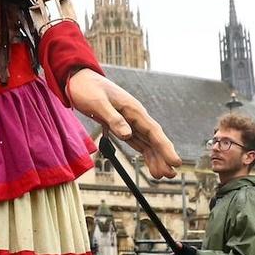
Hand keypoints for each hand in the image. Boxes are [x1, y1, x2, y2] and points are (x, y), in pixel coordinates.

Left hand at [66, 69, 181, 178]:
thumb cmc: (87, 88)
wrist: (79, 79)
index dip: (165, 147)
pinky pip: (137, 142)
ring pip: (147, 142)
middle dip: (163, 156)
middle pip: (154, 139)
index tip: (175, 161)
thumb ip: (113, 119)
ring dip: (156, 158)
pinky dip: (145, 154)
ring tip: (163, 175)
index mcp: (133, 109)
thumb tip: (128, 135)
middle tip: (171, 175)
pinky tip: (151, 165)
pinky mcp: (122, 125)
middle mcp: (135, 116)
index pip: (153, 131)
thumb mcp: (98, 103)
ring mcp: (130, 121)